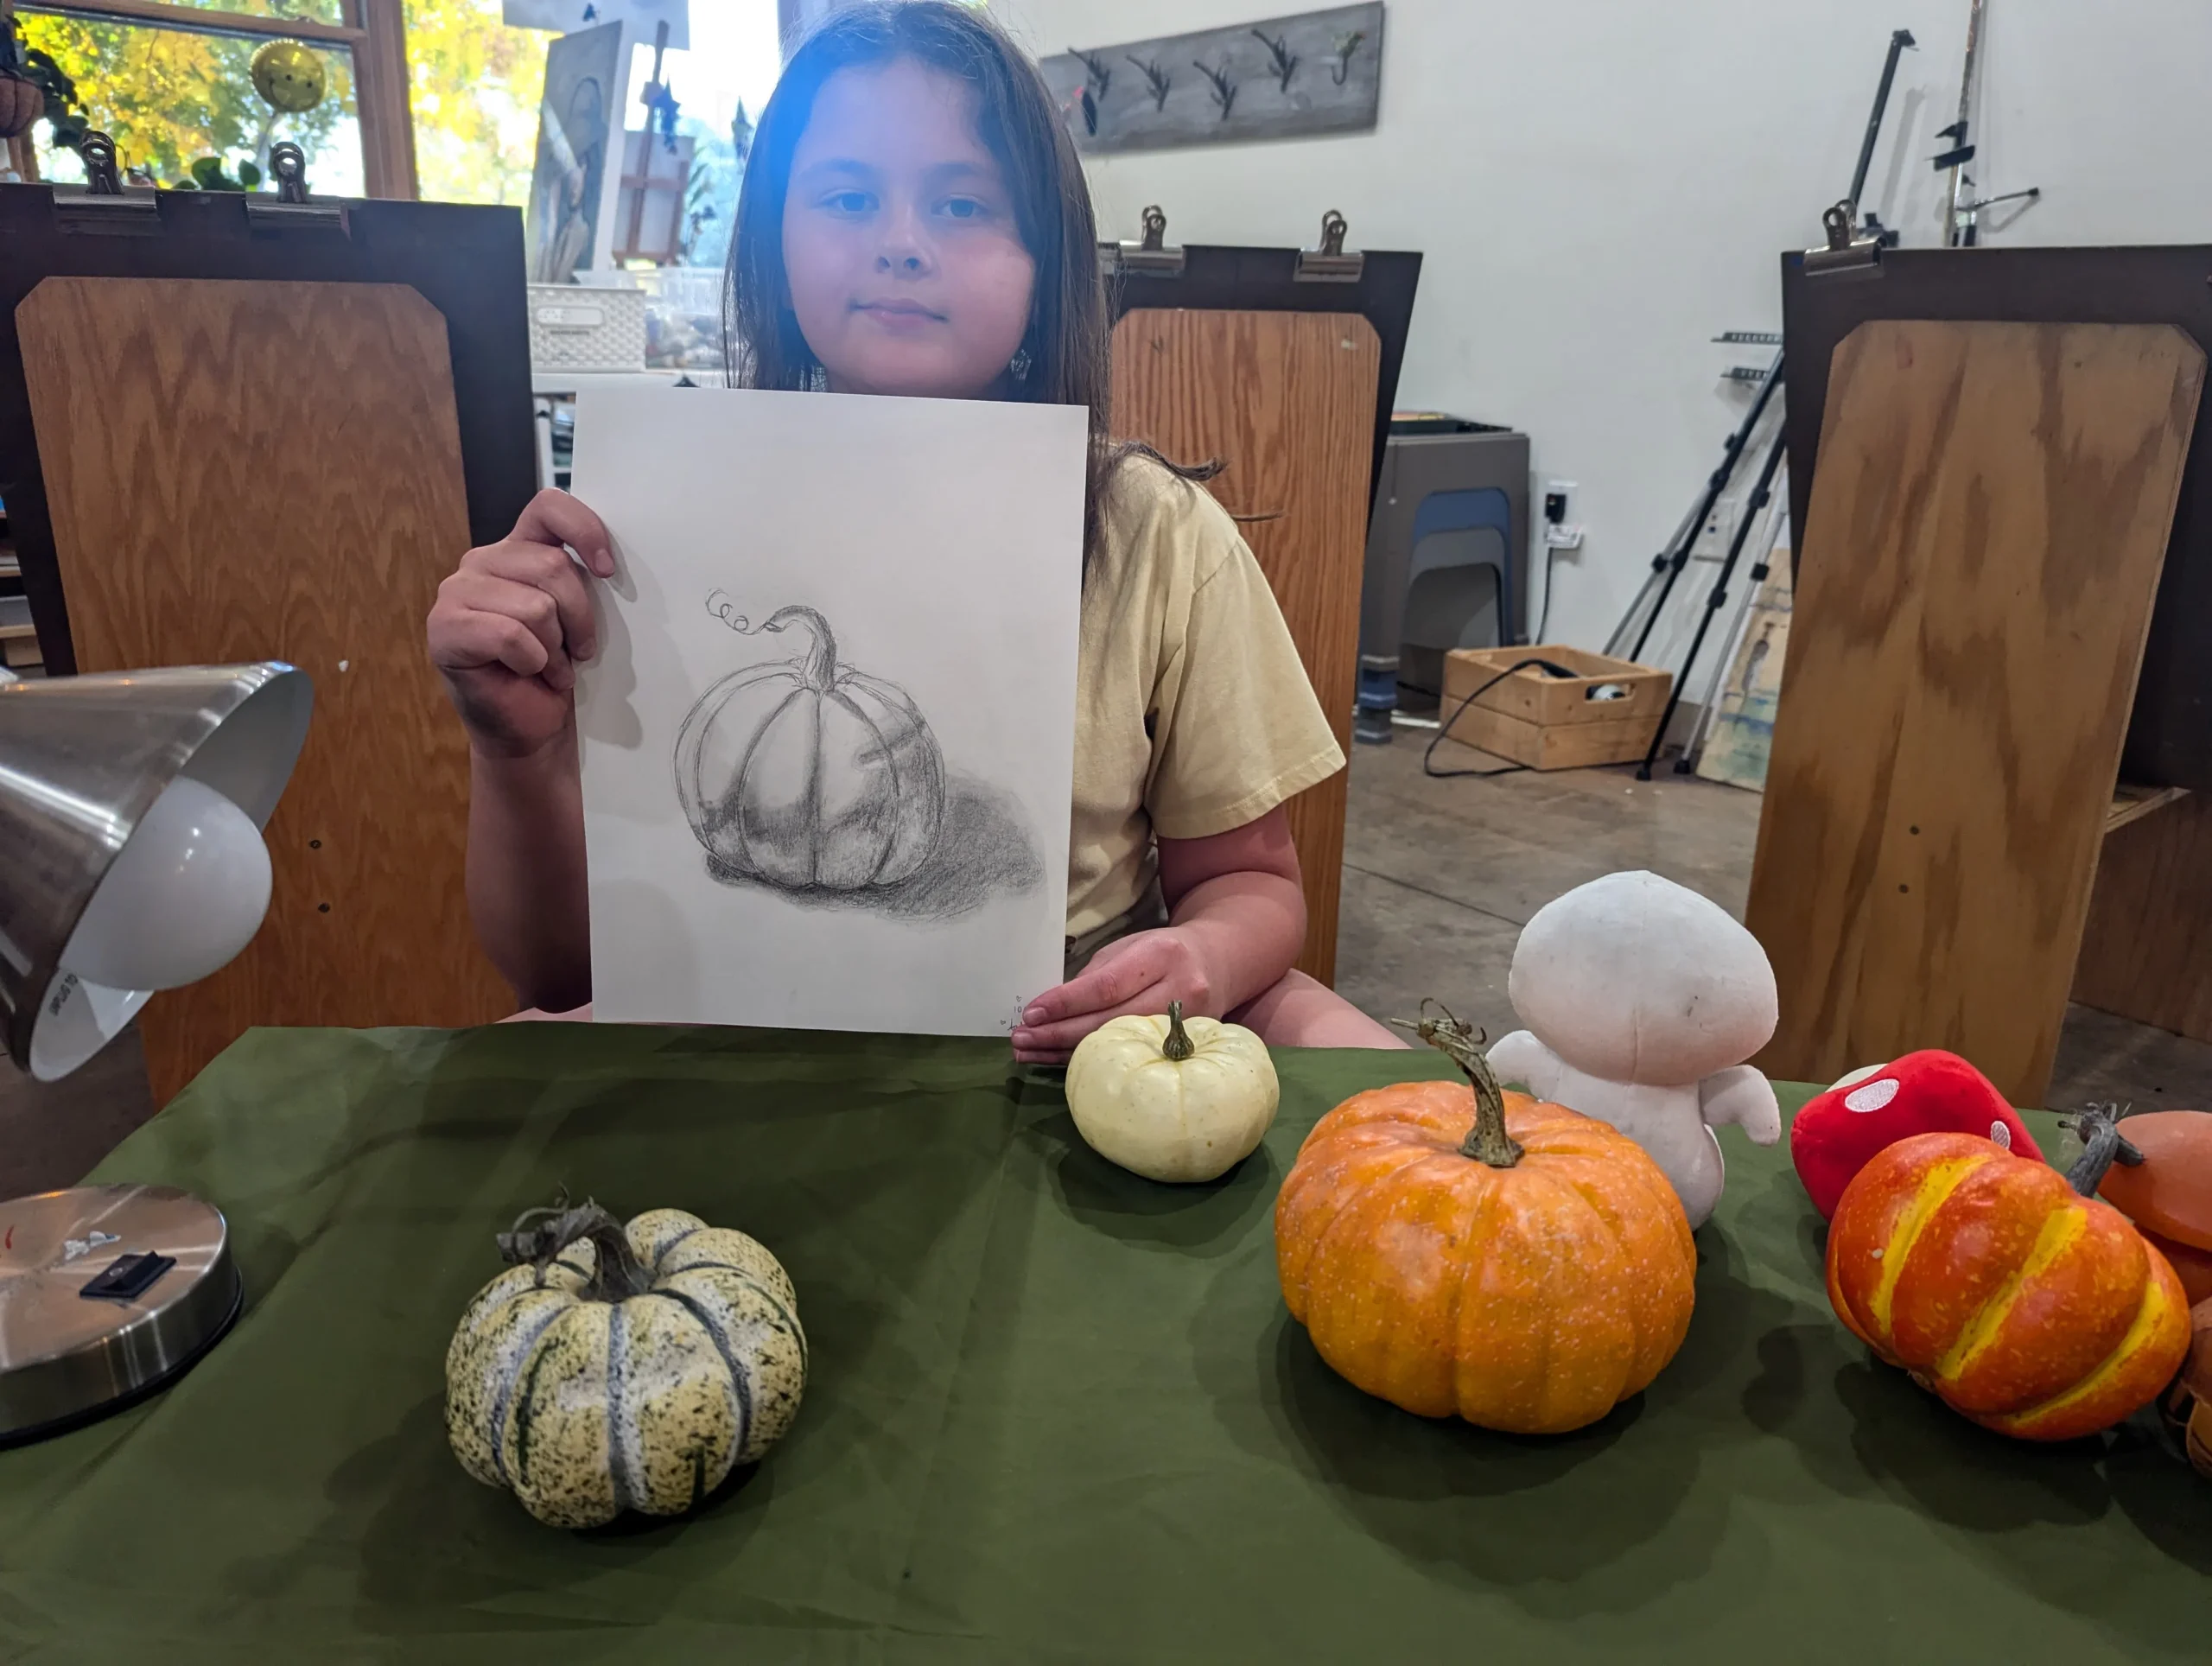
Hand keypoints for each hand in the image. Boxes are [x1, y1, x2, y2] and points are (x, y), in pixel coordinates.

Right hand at [427, 490, 614, 758]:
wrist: (530, 727)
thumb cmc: (555, 671)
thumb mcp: (577, 616)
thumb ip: (580, 579)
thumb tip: (607, 565)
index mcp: (517, 549)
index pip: (549, 506)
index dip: (585, 530)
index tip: (607, 571)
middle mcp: (483, 561)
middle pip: (552, 565)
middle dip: (579, 616)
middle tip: (576, 648)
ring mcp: (457, 591)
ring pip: (536, 605)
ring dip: (555, 646)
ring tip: (549, 665)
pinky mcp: (444, 626)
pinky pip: (510, 635)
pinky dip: (532, 661)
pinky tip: (528, 673)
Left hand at [1010, 927, 1213, 1064]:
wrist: (1221, 963)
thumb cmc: (1165, 952)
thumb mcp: (1130, 947)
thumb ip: (1095, 975)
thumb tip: (1050, 1010)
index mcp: (1162, 955)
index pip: (1106, 987)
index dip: (1065, 1004)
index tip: (1031, 1014)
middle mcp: (1181, 990)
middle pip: (1110, 1022)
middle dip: (1059, 1034)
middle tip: (1021, 1039)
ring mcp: (1189, 1024)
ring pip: (1118, 1045)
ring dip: (1066, 1052)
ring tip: (1029, 1052)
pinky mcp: (1188, 1048)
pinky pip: (1132, 1057)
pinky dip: (1092, 1058)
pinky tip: (1060, 1059)